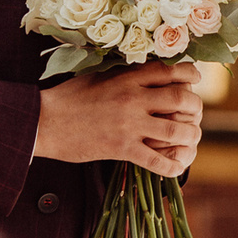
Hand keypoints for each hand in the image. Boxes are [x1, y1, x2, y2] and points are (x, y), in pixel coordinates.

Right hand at [34, 61, 203, 177]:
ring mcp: (129, 125)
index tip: (194, 82)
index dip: (190, 75)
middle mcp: (133, 99)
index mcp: (128, 78)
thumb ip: (124, 73)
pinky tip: (177, 167)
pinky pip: (156, 159)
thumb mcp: (98, 75)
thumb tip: (146, 70)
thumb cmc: (67, 97)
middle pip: (181, 99)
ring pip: (176, 130)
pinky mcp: (121, 148)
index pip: (171, 71)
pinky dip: (172, 165)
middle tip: (195, 114)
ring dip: (191, 136)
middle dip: (195, 107)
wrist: (42, 122)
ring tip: (191, 138)